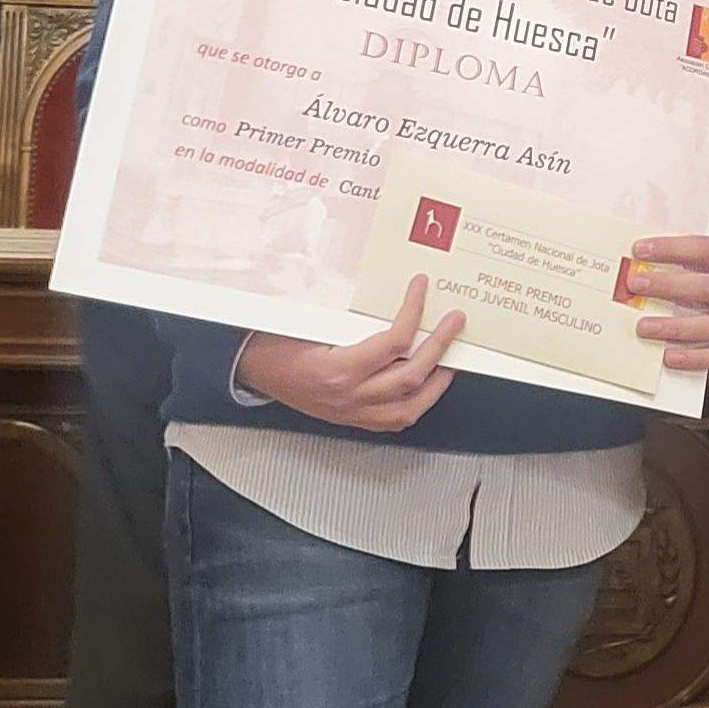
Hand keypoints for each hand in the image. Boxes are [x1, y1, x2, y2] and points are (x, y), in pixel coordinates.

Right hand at [238, 274, 464, 431]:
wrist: (253, 370)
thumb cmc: (275, 343)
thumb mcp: (309, 321)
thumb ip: (349, 313)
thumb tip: (387, 290)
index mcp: (338, 369)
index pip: (393, 342)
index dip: (413, 312)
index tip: (421, 288)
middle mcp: (350, 396)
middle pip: (411, 375)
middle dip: (440, 345)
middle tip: (455, 321)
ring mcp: (353, 412)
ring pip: (410, 407)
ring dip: (437, 382)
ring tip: (451, 358)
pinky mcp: (353, 419)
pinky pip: (395, 419)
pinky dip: (417, 403)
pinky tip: (427, 386)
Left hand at [622, 233, 708, 371]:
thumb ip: (683, 253)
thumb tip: (641, 253)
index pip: (706, 250)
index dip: (672, 249)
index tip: (640, 250)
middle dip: (669, 286)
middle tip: (636, 284)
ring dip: (675, 327)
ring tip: (644, 326)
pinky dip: (693, 358)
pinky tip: (668, 356)